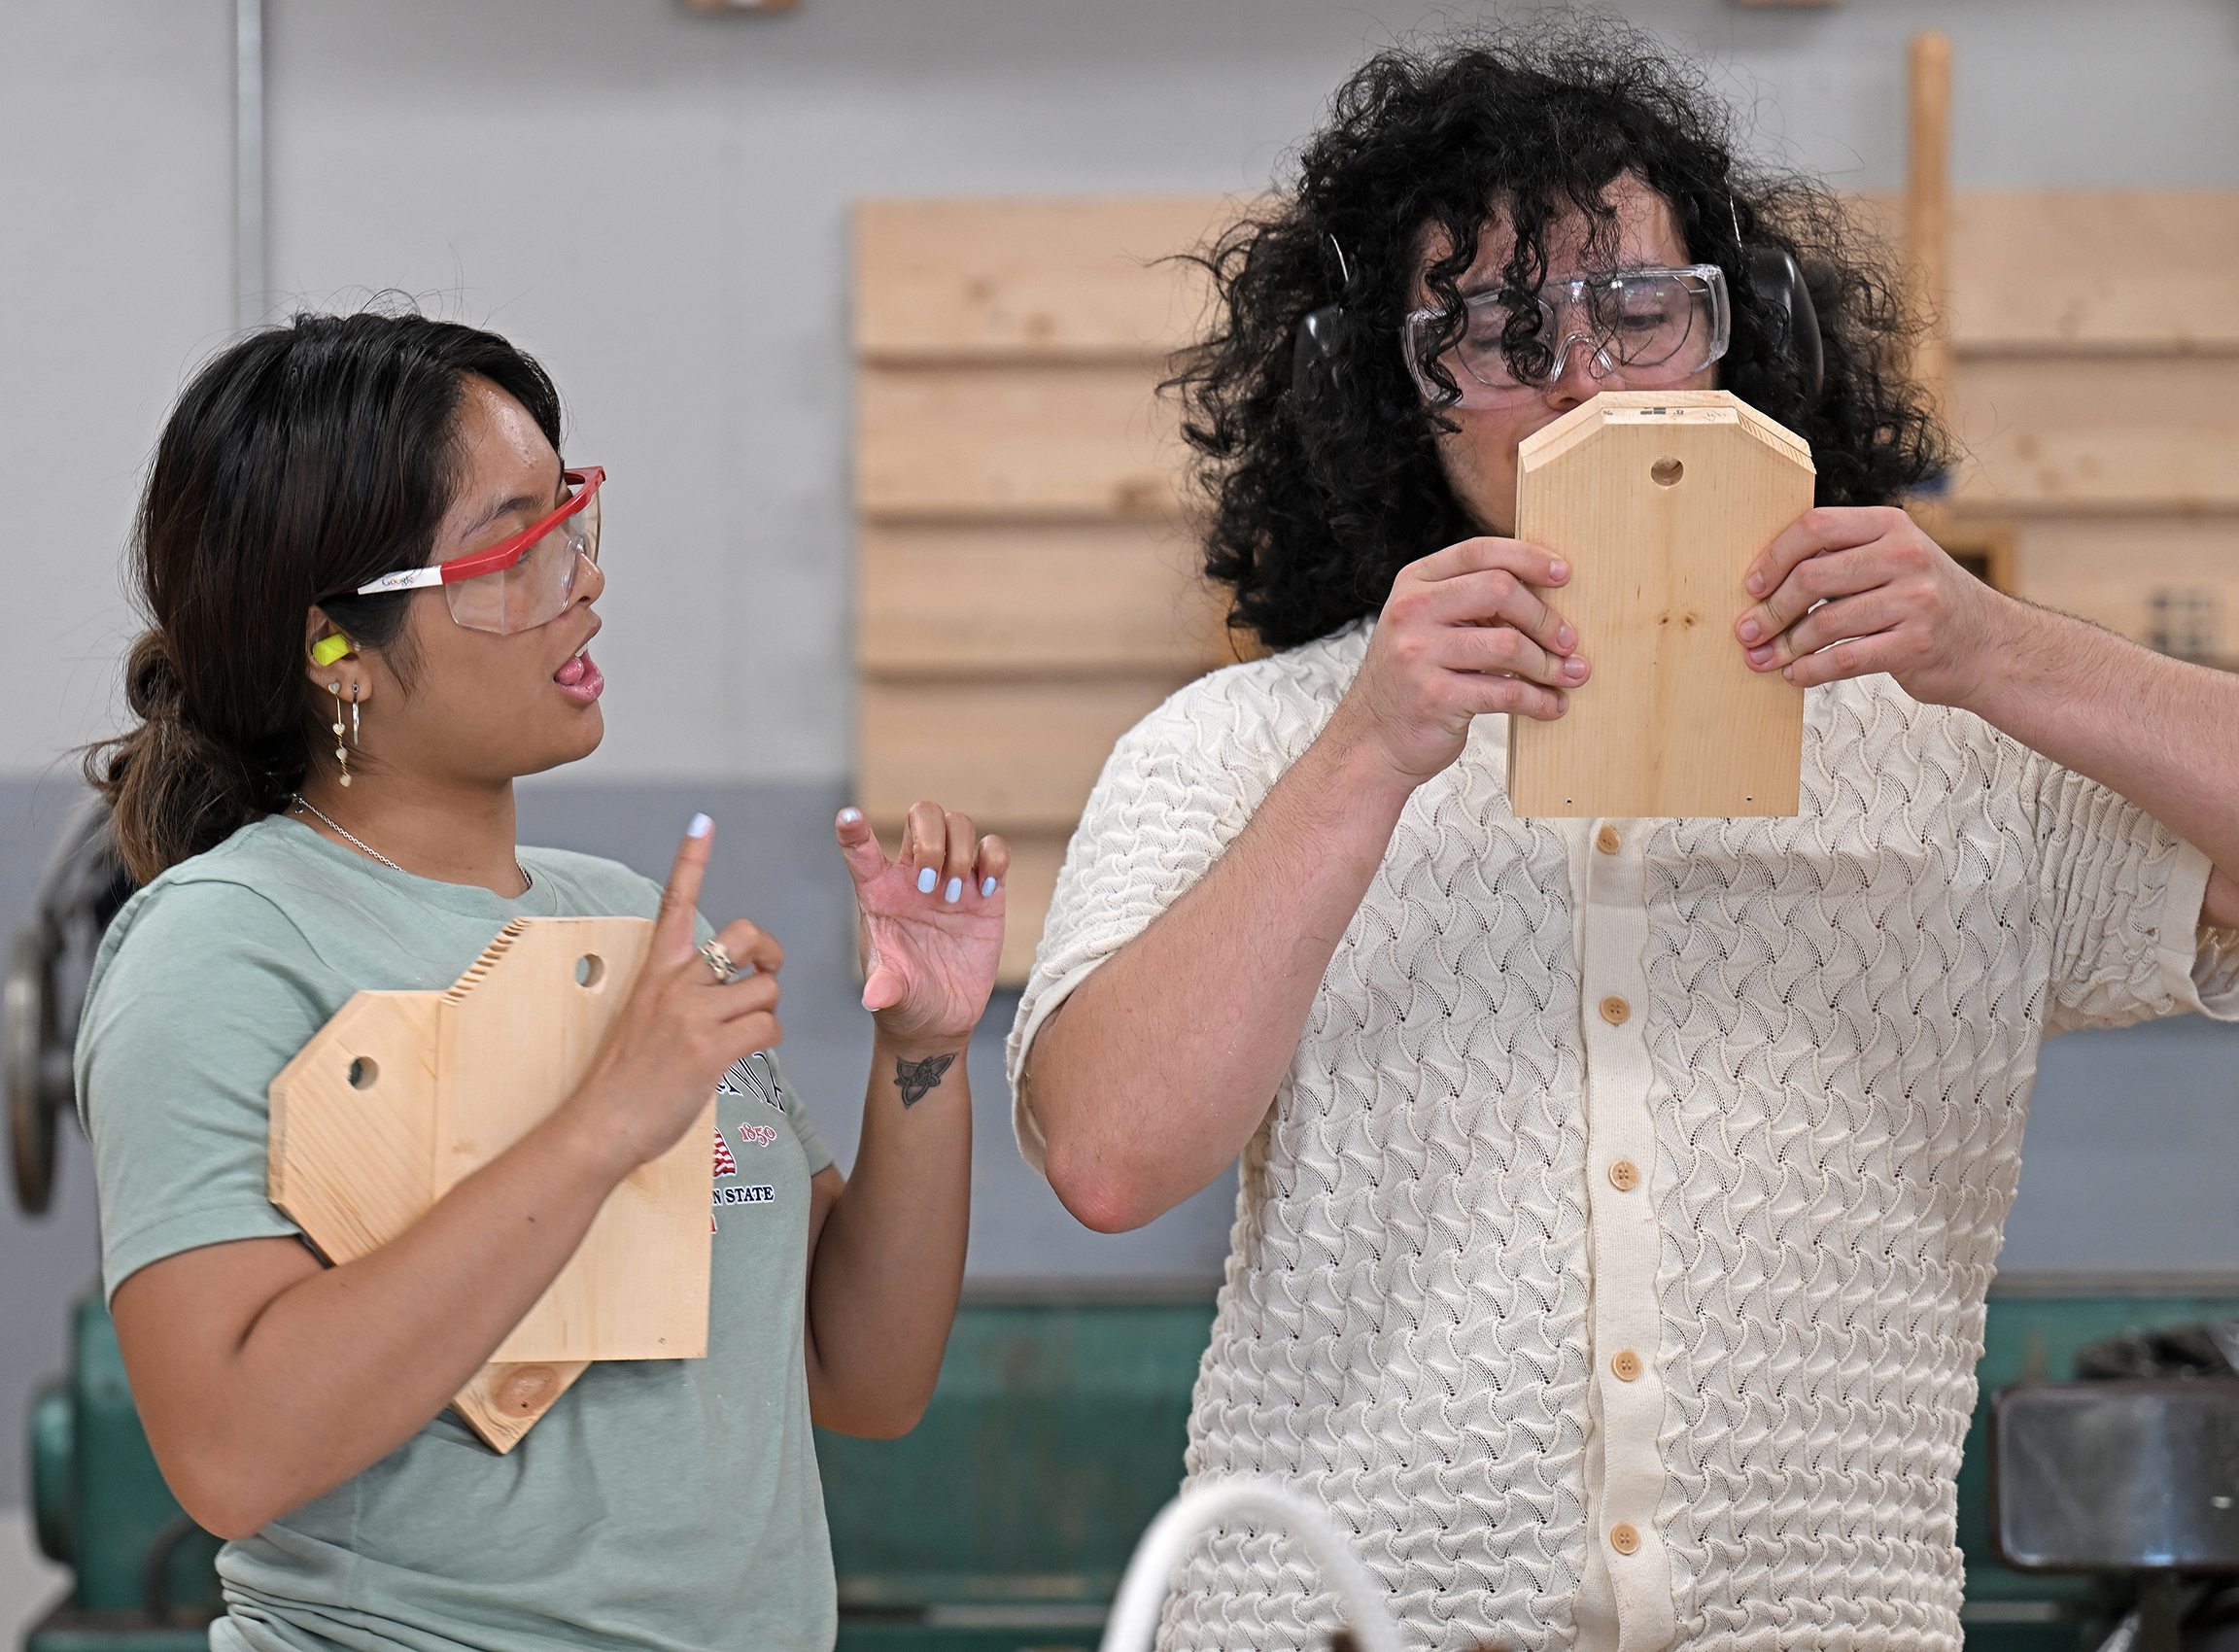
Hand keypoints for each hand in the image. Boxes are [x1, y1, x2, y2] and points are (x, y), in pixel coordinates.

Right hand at [564, 818, 784, 1170]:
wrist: (601, 1125)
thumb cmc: (625, 1077)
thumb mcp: (643, 1017)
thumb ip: (679, 993)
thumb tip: (727, 987)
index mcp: (654, 971)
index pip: (675, 903)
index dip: (691, 860)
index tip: (703, 821)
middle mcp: (673, 984)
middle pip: (745, 935)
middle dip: (769, 951)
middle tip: (766, 972)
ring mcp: (692, 1015)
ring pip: (766, 989)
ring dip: (767, 1011)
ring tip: (743, 1033)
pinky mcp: (711, 1049)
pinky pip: (769, 1028)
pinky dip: (767, 1040)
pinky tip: (744, 1054)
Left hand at [837, 803, 1006, 1047]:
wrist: (941, 1016)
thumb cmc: (906, 999)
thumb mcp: (891, 997)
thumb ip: (885, 989)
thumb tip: (875, 996)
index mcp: (879, 892)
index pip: (861, 850)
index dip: (853, 829)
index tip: (847, 818)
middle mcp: (915, 876)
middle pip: (921, 815)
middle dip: (930, 839)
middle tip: (932, 886)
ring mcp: (953, 878)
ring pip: (958, 823)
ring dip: (960, 852)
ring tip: (954, 897)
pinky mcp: (987, 891)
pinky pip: (994, 848)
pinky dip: (995, 858)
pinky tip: (986, 889)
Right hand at [1326, 536, 1588, 786]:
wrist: (1370, 742)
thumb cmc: (1410, 682)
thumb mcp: (1426, 627)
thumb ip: (1469, 603)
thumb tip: (1545, 594)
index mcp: (1413, 584)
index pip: (1479, 552)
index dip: (1528, 558)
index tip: (1563, 575)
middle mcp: (1412, 612)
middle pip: (1500, 590)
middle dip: (1545, 617)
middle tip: (1567, 640)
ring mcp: (1419, 654)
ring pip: (1509, 644)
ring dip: (1548, 664)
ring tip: (1566, 675)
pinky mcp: (1436, 697)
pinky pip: (1507, 692)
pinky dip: (1539, 700)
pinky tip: (1551, 704)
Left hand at [1736, 506, 2013, 706]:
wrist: (1991, 647)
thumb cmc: (1925, 603)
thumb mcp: (1893, 562)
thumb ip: (1842, 559)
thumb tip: (1763, 583)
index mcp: (1890, 526)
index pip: (1816, 527)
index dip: (1774, 557)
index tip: (1751, 587)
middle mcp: (1905, 556)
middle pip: (1812, 576)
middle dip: (1770, 610)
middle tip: (1746, 632)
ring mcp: (1915, 600)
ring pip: (1825, 622)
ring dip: (1785, 646)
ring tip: (1763, 659)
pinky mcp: (1916, 644)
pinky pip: (1845, 659)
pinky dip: (1811, 670)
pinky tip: (1795, 675)